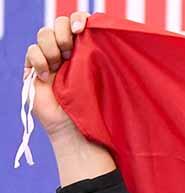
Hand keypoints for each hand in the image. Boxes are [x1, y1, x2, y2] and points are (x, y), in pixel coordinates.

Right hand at [25, 12, 89, 138]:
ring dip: (51, 47)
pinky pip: (31, 50)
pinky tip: (46, 76)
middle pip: (59, 22)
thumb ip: (98, 55)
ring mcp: (50, 57)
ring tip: (59, 66)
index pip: (79, 22)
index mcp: (86, 49)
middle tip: (69, 52)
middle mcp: (67, 50)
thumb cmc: (94, 107)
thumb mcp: (101, 78)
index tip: (82, 30)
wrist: (75, 128)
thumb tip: (100, 33)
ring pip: (44, 34)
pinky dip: (38, 61)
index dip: (78, 20)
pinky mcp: (34, 67)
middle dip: (63, 33)